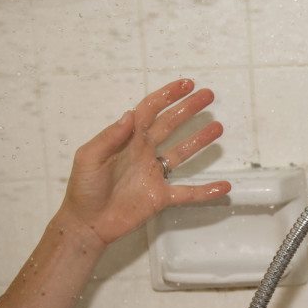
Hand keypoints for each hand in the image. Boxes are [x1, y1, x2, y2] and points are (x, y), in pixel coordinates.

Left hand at [59, 78, 230, 244]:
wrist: (86, 222)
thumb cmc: (83, 188)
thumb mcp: (89, 157)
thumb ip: (110, 137)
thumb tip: (130, 114)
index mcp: (127, 140)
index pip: (150, 110)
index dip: (167, 96)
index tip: (186, 84)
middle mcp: (144, 152)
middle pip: (170, 124)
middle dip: (188, 109)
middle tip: (208, 96)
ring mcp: (154, 174)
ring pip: (182, 152)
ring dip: (199, 139)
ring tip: (218, 127)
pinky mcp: (160, 197)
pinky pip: (188, 193)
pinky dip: (206, 191)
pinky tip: (224, 187)